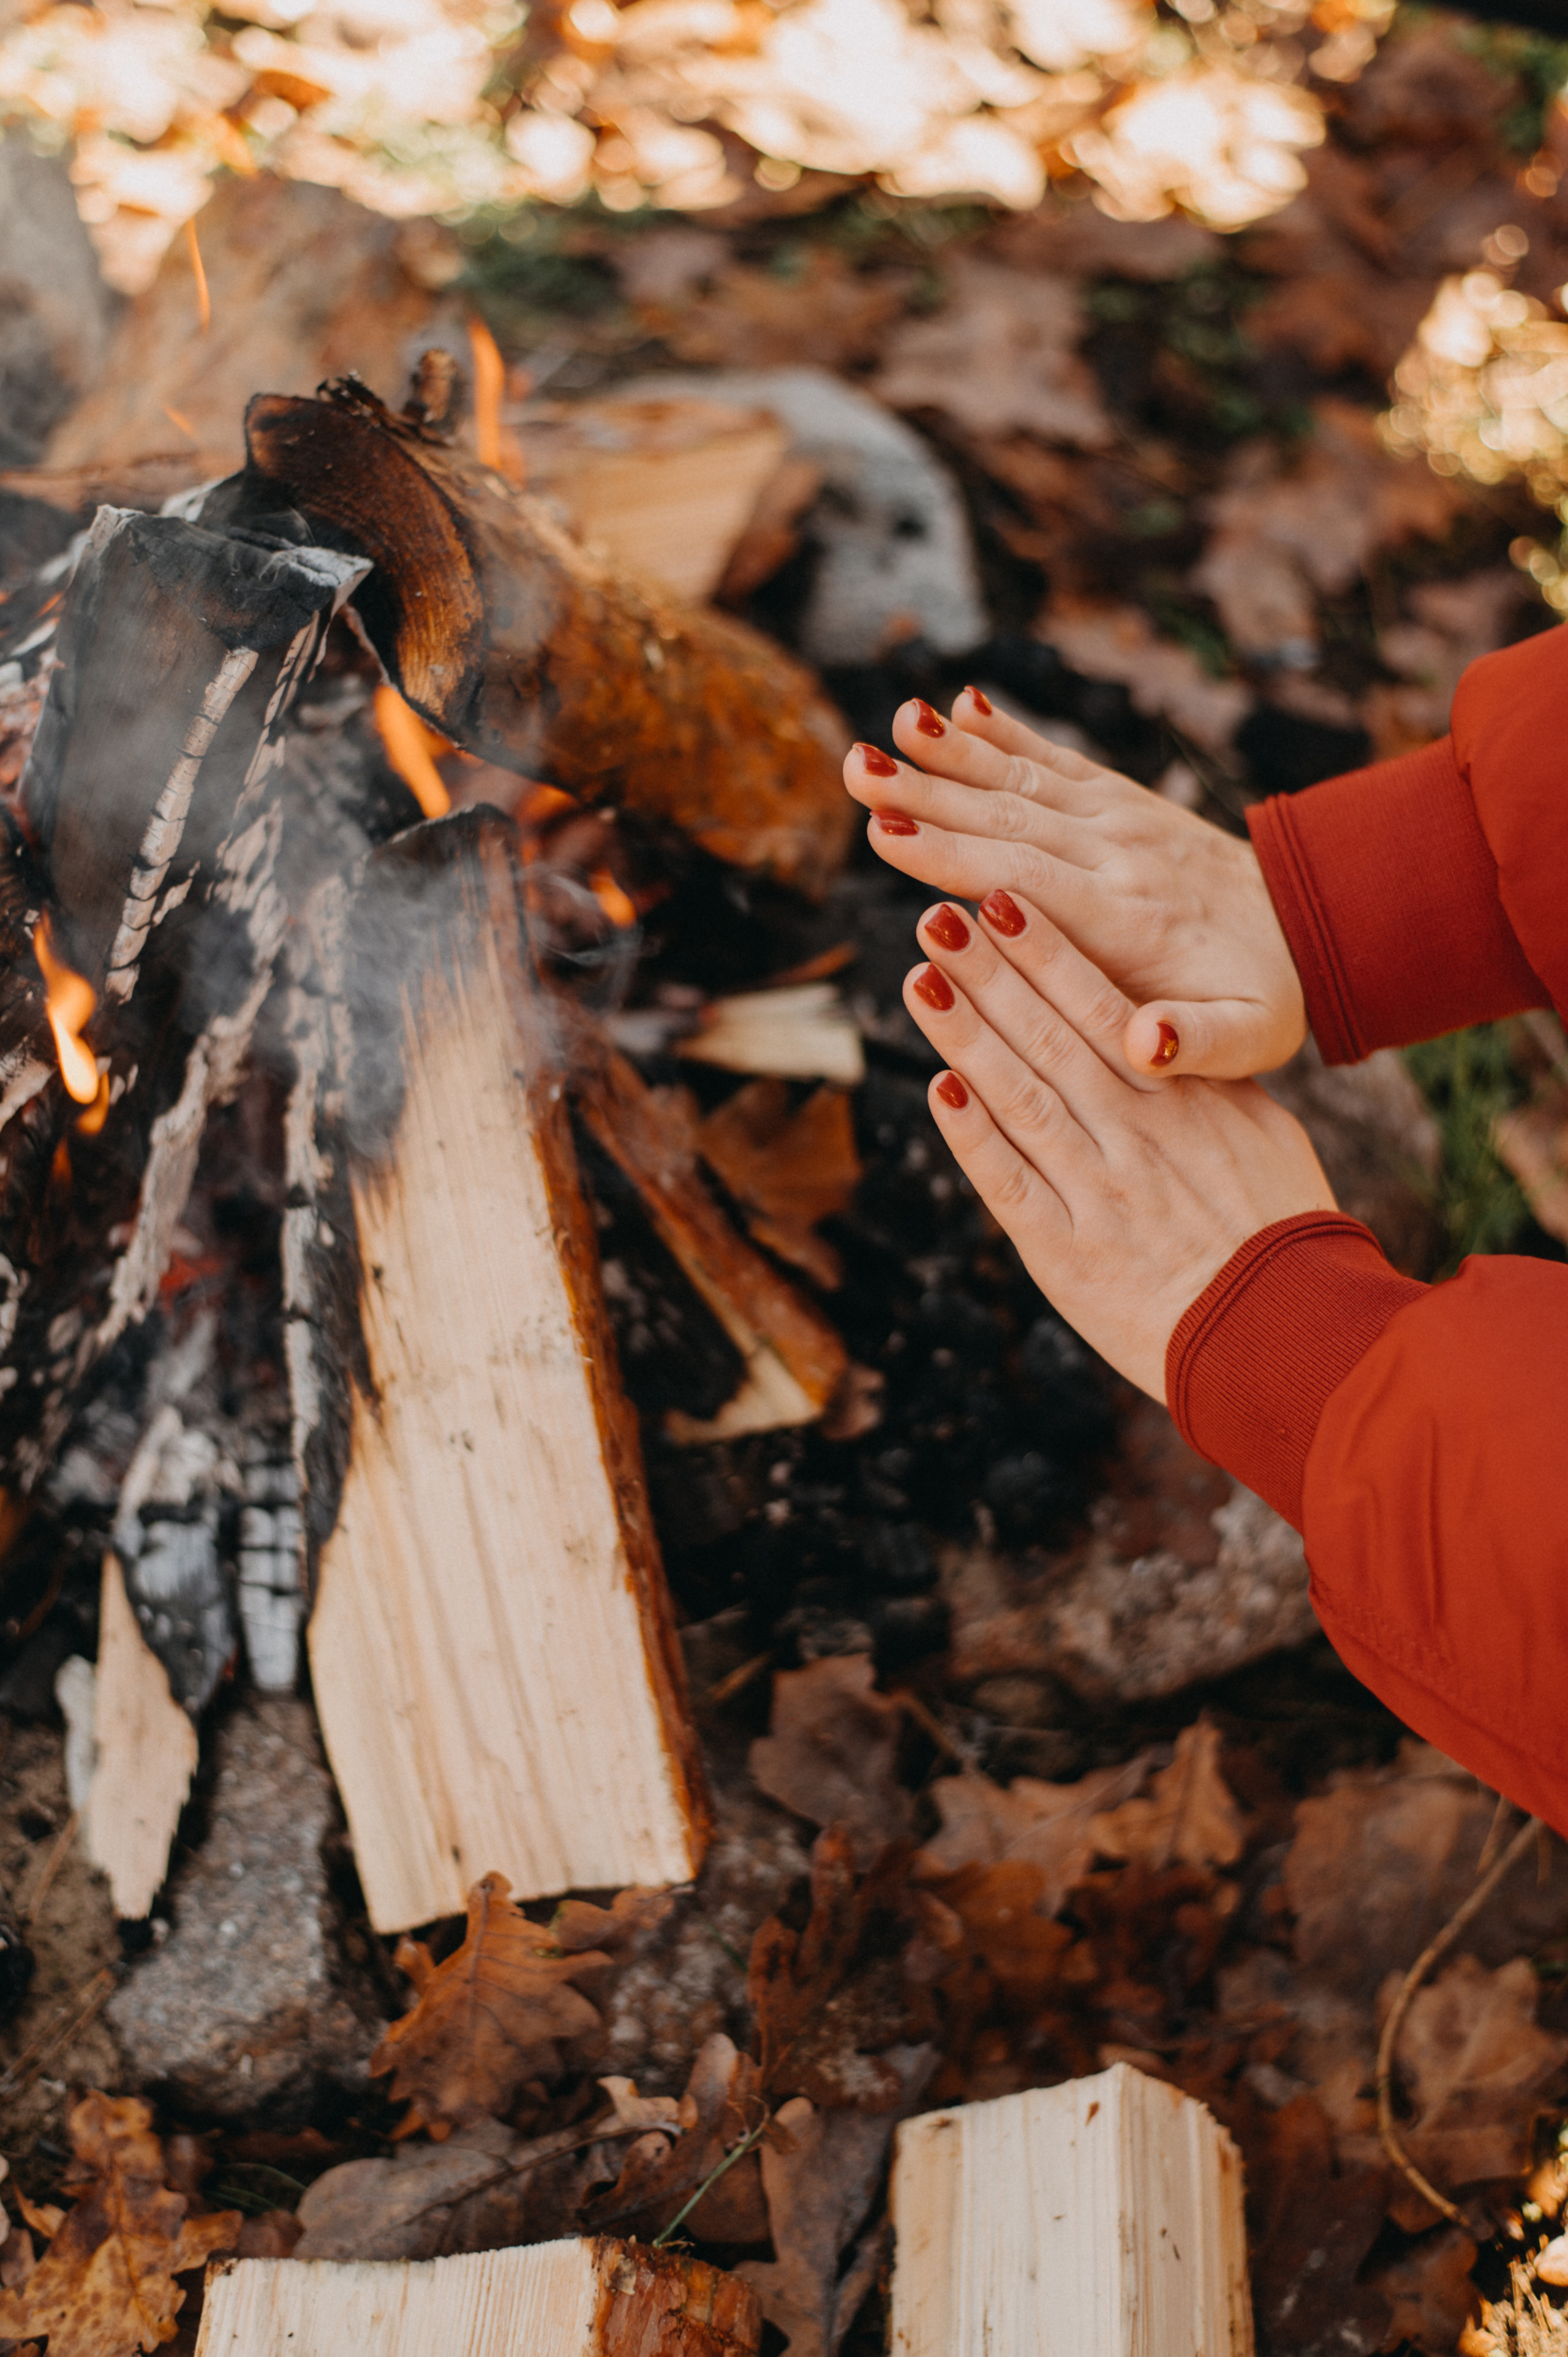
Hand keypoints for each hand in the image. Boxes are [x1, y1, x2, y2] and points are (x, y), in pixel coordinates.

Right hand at [844, 690, 1306, 1079]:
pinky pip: (1055, 762)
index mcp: (1128, 921)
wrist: (1318, 926)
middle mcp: (1118, 855)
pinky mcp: (1119, 802)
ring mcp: (1118, 820)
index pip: (1025, 882)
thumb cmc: (1264, 1000)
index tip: (886, 836)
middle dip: (927, 795)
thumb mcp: (1247, 1040)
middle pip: (1007, 819)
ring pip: (1021, 781)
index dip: (953, 857)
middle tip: (854, 769)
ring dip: (948, 755)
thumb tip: (1145, 1047)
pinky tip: (956, 706)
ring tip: (886, 727)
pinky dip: (1004, 734)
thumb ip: (1195, 1042)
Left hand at [900, 891, 1334, 1398]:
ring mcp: (1096, 1192)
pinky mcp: (1064, 1253)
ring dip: (964, 1036)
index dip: (1046, 951)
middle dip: (988, 974)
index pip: (1103, 1007)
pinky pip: (1006, 1183)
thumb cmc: (1282, 1233)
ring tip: (920, 982)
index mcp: (1187, 1099)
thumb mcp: (1264, 1139)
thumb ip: (1208, 1087)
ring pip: (1017, 1096)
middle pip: (1049, 1037)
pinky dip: (969, 1135)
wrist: (1283, 1336)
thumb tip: (1164, 1036)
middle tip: (936, 920)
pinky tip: (937, 1088)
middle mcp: (1137, 1135)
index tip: (1001, 899)